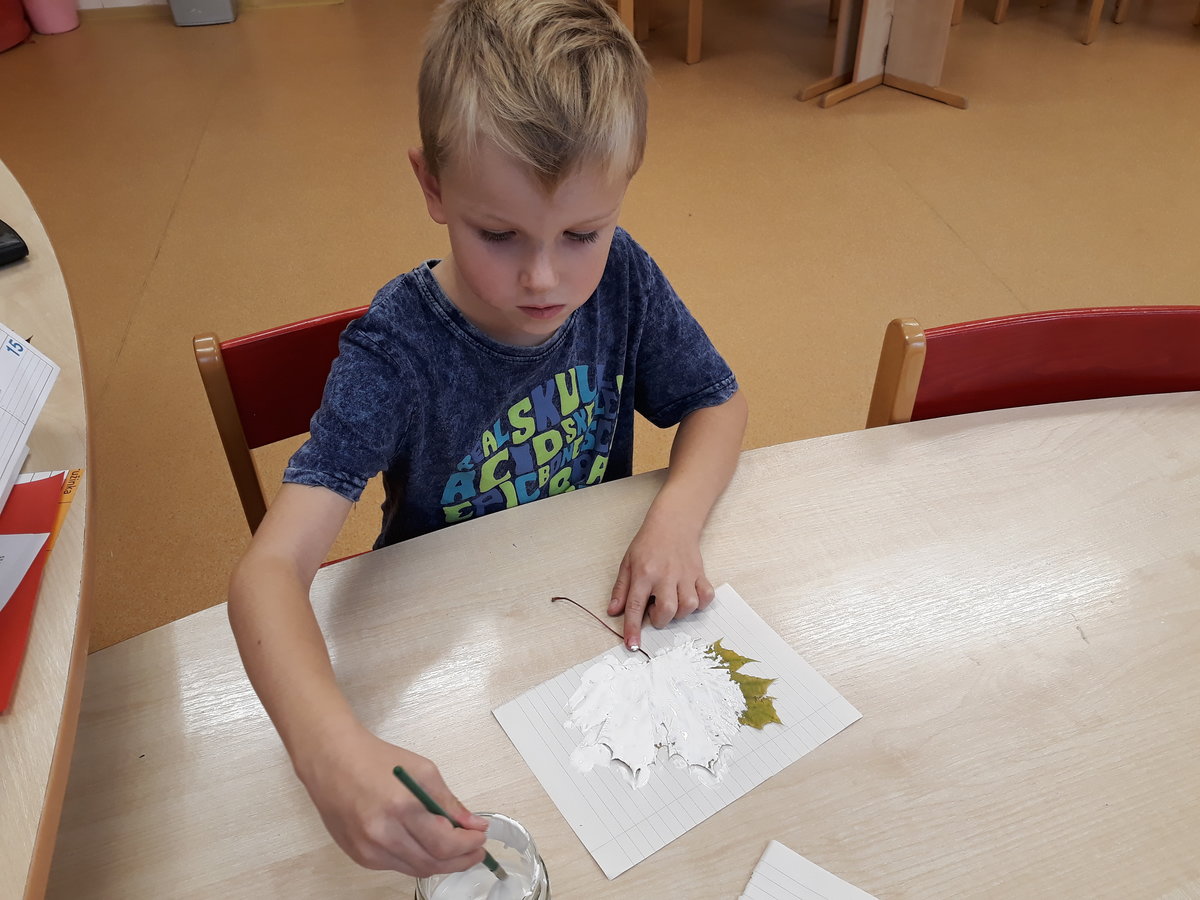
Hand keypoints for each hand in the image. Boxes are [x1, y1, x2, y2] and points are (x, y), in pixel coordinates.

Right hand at [295, 725, 486, 875]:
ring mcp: (368, 849)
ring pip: (415, 869)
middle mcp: (382, 834)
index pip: (445, 844)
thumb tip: (472, 824)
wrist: (332, 761)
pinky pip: (397, 866)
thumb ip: (449, 803)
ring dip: (441, 863)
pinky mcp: (359, 856)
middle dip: (460, 860)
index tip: (481, 838)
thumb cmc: (375, 760)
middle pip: (432, 863)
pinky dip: (417, 859)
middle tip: (475, 850)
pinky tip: (427, 847)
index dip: (468, 845)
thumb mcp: (422, 771)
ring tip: (456, 850)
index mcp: (401, 808)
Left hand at [608, 513, 715, 650]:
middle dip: (661, 620)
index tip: (632, 645)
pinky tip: (690, 597)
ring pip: (688, 605)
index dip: (632, 628)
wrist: (672, 523)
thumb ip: (621, 589)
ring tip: (672, 602)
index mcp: (643, 573)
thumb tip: (613, 612)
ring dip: (680, 612)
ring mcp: (685, 575)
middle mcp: (665, 575)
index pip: (634, 606)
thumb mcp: (627, 563)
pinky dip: (701, 603)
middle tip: (656, 611)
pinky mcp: (700, 573)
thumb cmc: (648, 543)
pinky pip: (707, 596)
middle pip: (667, 610)